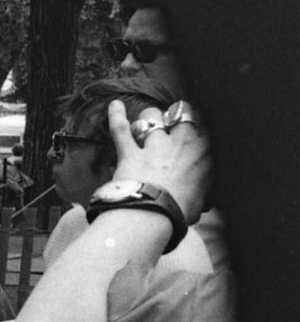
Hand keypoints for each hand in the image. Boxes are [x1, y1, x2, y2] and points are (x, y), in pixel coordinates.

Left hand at [108, 100, 213, 222]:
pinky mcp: (130, 152)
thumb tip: (204, 204)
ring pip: (151, 116)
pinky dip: (116, 116)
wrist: (155, 216)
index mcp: (205, 153)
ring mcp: (155, 146)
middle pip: (181, 112)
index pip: (206, 125)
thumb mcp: (203, 201)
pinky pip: (121, 128)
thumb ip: (203, 193)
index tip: (196, 121)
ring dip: (147, 117)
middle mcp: (182, 143)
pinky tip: (114, 106)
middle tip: (171, 119)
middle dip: (175, 113)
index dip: (199, 121)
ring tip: (144, 122)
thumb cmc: (181, 211)